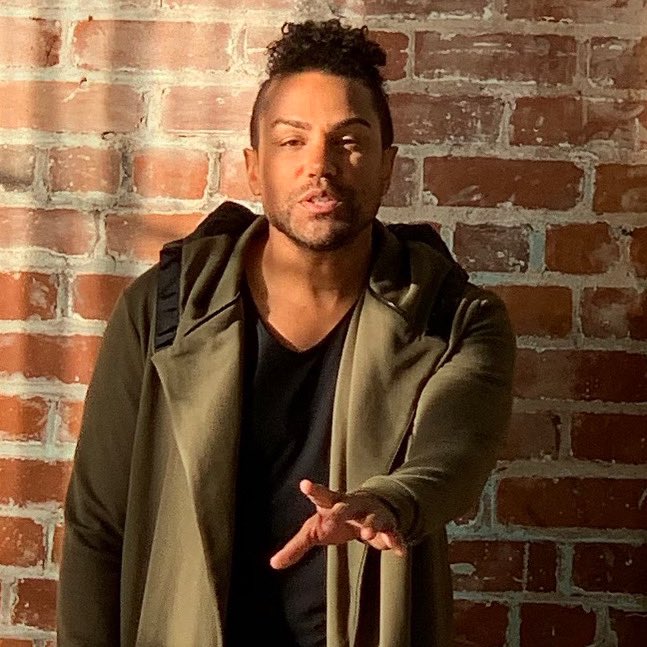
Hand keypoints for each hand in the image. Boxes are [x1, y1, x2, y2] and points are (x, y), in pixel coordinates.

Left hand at [270, 479, 406, 569]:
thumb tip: (273, 565)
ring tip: (368, 534)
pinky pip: (393, 534)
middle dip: (340, 512)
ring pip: (372, 518)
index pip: (321, 495)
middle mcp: (352, 505)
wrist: (370, 506)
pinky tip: (399, 552)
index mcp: (332, 503)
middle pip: (346, 506)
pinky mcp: (388, 526)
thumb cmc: (335, 518)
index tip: (304, 484)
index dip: (313, 490)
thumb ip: (296, 547)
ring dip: (370, 525)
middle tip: (330, 521)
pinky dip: (396, 541)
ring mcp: (371, 513)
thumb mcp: (314, 530)